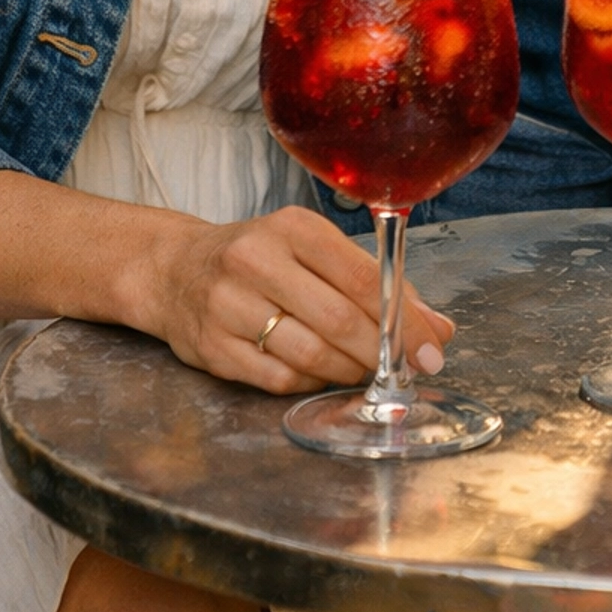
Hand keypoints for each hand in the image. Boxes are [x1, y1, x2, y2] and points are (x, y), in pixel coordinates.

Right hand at [139, 205, 455, 395]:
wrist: (175, 269)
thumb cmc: (261, 258)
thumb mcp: (314, 250)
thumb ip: (374, 283)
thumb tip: (437, 329)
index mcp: (293, 228)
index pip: (360, 276)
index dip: (403, 319)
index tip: (431, 348)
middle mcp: (256, 259)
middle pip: (338, 319)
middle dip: (381, 352)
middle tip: (405, 371)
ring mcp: (228, 304)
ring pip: (309, 353)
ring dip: (347, 370)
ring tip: (363, 371)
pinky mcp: (211, 346)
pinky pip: (277, 378)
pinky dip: (310, 383)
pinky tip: (320, 374)